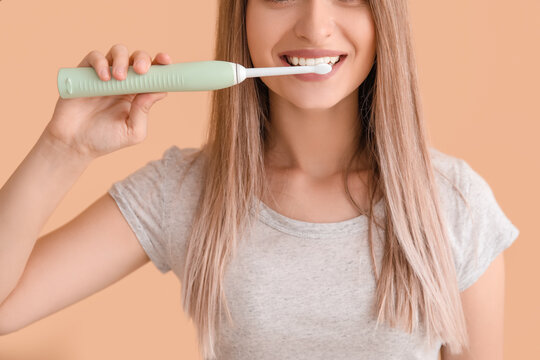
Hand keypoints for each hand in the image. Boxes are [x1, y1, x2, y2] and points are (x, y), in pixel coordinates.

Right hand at [44, 44, 171, 160]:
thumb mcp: (133, 130)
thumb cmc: (106, 139)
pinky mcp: (85, 73)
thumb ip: (144, 111)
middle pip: (137, 58)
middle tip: (141, 71)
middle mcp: (124, 81)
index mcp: (139, 93)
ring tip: (119, 78)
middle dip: (143, 59)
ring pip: (118, 52)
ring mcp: (104, 75)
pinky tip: (104, 79)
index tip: (166, 61)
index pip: (153, 73)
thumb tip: (159, 90)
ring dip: (122, 60)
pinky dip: (101, 63)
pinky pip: (94, 57)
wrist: (75, 144)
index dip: (161, 64)